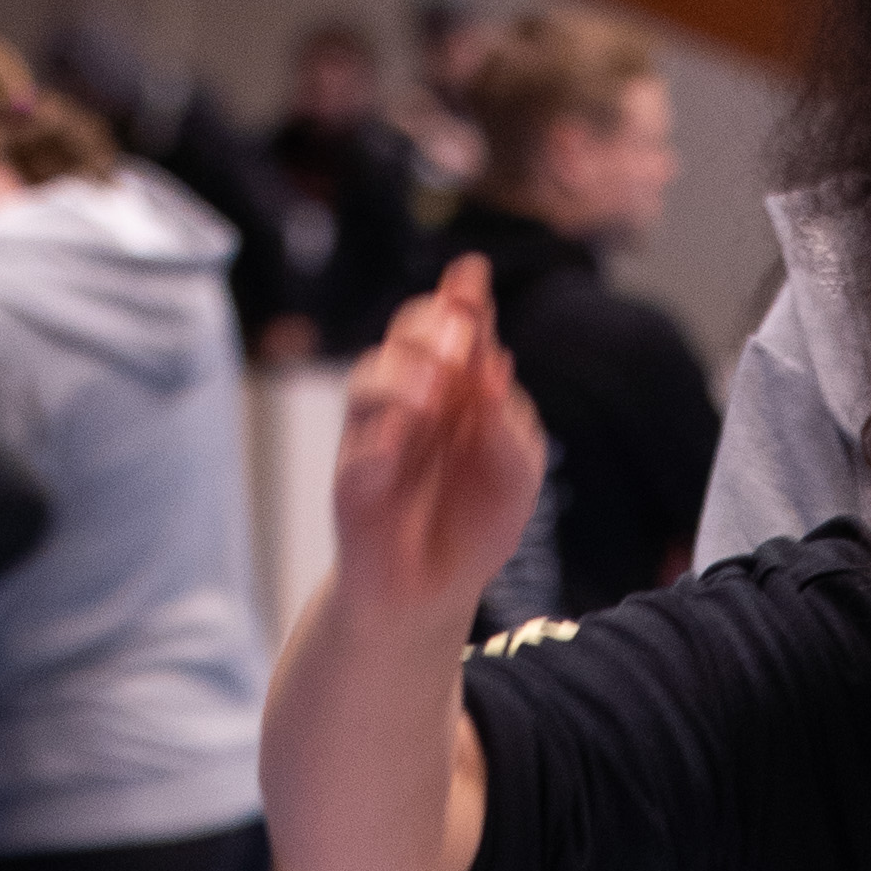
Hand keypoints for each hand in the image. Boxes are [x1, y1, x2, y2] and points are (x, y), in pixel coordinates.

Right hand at [333, 251, 548, 625]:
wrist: (433, 594)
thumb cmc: (473, 526)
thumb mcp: (516, 478)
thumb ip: (512, 428)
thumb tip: (495, 372)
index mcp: (457, 390)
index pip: (456, 331)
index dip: (461, 300)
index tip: (472, 276)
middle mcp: (412, 400)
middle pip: (407, 336)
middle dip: (431, 326)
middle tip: (460, 338)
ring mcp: (377, 436)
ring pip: (370, 379)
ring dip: (402, 375)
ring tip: (435, 391)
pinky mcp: (354, 483)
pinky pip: (357, 452)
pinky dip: (379, 442)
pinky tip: (401, 443)